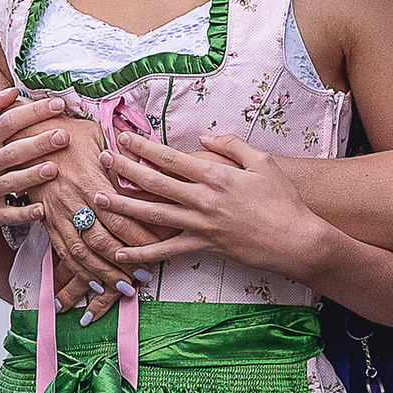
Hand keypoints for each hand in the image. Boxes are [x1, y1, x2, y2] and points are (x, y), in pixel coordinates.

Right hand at [0, 90, 69, 250]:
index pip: (7, 122)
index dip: (32, 112)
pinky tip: (42, 210)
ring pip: (11, 183)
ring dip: (33, 176)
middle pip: (13, 152)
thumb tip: (11, 90)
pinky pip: (7, 215)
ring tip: (55, 169)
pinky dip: (24, 214)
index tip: (57, 104)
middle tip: (64, 135)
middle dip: (39, 143)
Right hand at [35, 120, 156, 310]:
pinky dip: (78, 271)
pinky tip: (93, 283)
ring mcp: (57, 214)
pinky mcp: (47, 221)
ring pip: (81, 252)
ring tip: (124, 287)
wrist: (26, 135)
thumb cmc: (67, 132)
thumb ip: (122, 154)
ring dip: (103, 273)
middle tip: (145, 277)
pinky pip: (62, 251)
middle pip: (101, 240)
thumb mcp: (98, 134)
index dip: (139, 237)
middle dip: (124, 263)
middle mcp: (72, 202)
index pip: (119, 217)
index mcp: (89, 180)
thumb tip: (151, 164)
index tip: (160, 251)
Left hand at [106, 131, 322, 278]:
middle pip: (154, 181)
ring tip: (97, 199)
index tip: (123, 137)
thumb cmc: (283, 200)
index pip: (170, 157)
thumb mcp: (262, 162)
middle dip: (124, 169)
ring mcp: (200, 224)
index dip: (143, 146)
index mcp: (214, 175)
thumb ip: (233, 145)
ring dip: (123, 206)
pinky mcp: (203, 246)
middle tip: (101, 159)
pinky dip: (142, 255)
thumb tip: (207, 138)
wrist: (294, 240)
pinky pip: (166, 251)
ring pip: (152, 214)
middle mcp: (202, 198)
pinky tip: (121, 254)